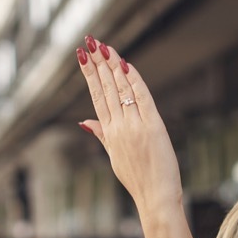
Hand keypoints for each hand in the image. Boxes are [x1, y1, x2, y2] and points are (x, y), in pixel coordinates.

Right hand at [76, 37, 197, 237]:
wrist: (155, 196)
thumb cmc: (137, 179)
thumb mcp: (114, 156)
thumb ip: (100, 135)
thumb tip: (84, 121)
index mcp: (108, 132)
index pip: (96, 96)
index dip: (89, 74)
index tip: (82, 55)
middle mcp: (118, 126)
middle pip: (106, 88)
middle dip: (97, 62)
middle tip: (89, 41)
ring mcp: (134, 125)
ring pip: (121, 89)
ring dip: (112, 65)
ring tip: (103, 46)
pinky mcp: (152, 126)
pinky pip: (142, 97)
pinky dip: (134, 80)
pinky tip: (126, 64)